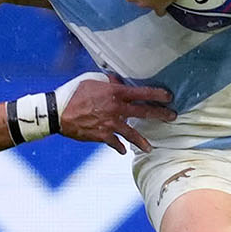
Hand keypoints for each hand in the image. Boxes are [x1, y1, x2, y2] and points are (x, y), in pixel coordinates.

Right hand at [55, 71, 174, 153]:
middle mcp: (116, 108)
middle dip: (161, 114)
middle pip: (144, 112)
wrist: (57, 113)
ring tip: (150, 147)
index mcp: (115, 93)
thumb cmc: (72, 93)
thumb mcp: (91, 80)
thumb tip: (117, 81)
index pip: (142, 92)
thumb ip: (107, 81)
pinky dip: (119, 147)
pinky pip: (115, 143)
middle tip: (172, 117)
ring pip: (132, 133)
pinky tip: (122, 151)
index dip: (157, 94)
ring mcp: (110, 124)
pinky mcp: (102, 136)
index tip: (169, 96)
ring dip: (142, 141)